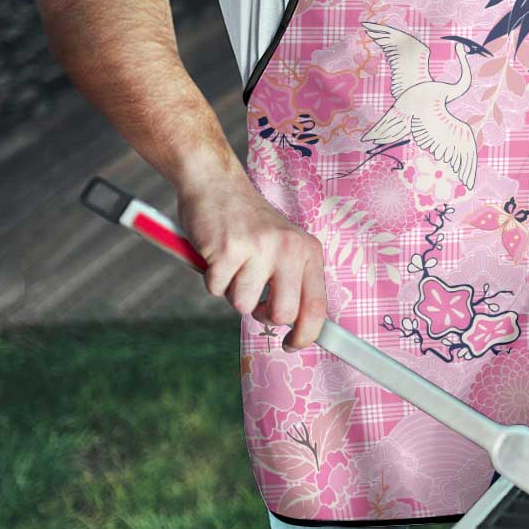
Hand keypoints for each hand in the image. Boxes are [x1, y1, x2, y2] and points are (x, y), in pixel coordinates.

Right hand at [177, 174, 326, 349]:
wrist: (216, 183)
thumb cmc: (249, 223)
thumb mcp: (284, 245)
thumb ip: (293, 280)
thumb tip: (299, 327)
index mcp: (308, 250)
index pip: (317, 306)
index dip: (306, 334)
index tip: (293, 345)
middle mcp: (289, 249)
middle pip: (282, 314)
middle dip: (263, 315)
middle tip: (254, 297)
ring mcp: (259, 248)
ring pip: (243, 305)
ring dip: (232, 291)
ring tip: (233, 263)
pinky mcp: (228, 250)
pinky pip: (216, 290)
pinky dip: (211, 279)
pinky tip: (216, 254)